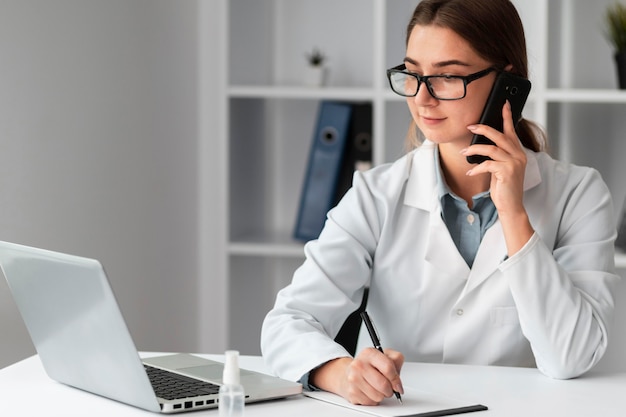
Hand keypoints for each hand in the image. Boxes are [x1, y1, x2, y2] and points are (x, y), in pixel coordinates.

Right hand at [310, 348, 404, 404]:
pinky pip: (371, 402)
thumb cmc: (369, 365)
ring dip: (382, 395)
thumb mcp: (384, 356)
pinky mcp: (352, 393)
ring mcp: (354, 379)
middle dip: (390, 390)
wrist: (349, 372)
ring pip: (378, 396)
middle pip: (383, 385)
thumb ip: (396, 361)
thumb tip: (398, 381)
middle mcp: (359, 365)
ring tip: (377, 388)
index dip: (396, 379)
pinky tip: (369, 392)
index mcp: (369, 353)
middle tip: (388, 388)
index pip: (388, 368)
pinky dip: (373, 400)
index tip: (397, 384)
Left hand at [462, 101, 533, 254]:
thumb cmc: (504, 187)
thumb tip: (481, 145)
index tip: (503, 103)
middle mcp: (519, 155)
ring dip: (474, 150)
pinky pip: (487, 164)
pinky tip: (470, 172)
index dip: (507, 116)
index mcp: (518, 152)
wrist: (511, 206)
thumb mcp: (501, 169)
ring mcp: (514, 163)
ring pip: (491, 148)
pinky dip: (476, 168)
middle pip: (500, 135)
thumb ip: (497, 156)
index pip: (512, 131)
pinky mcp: (507, 172)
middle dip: (483, 129)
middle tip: (470, 126)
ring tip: (463, 152)